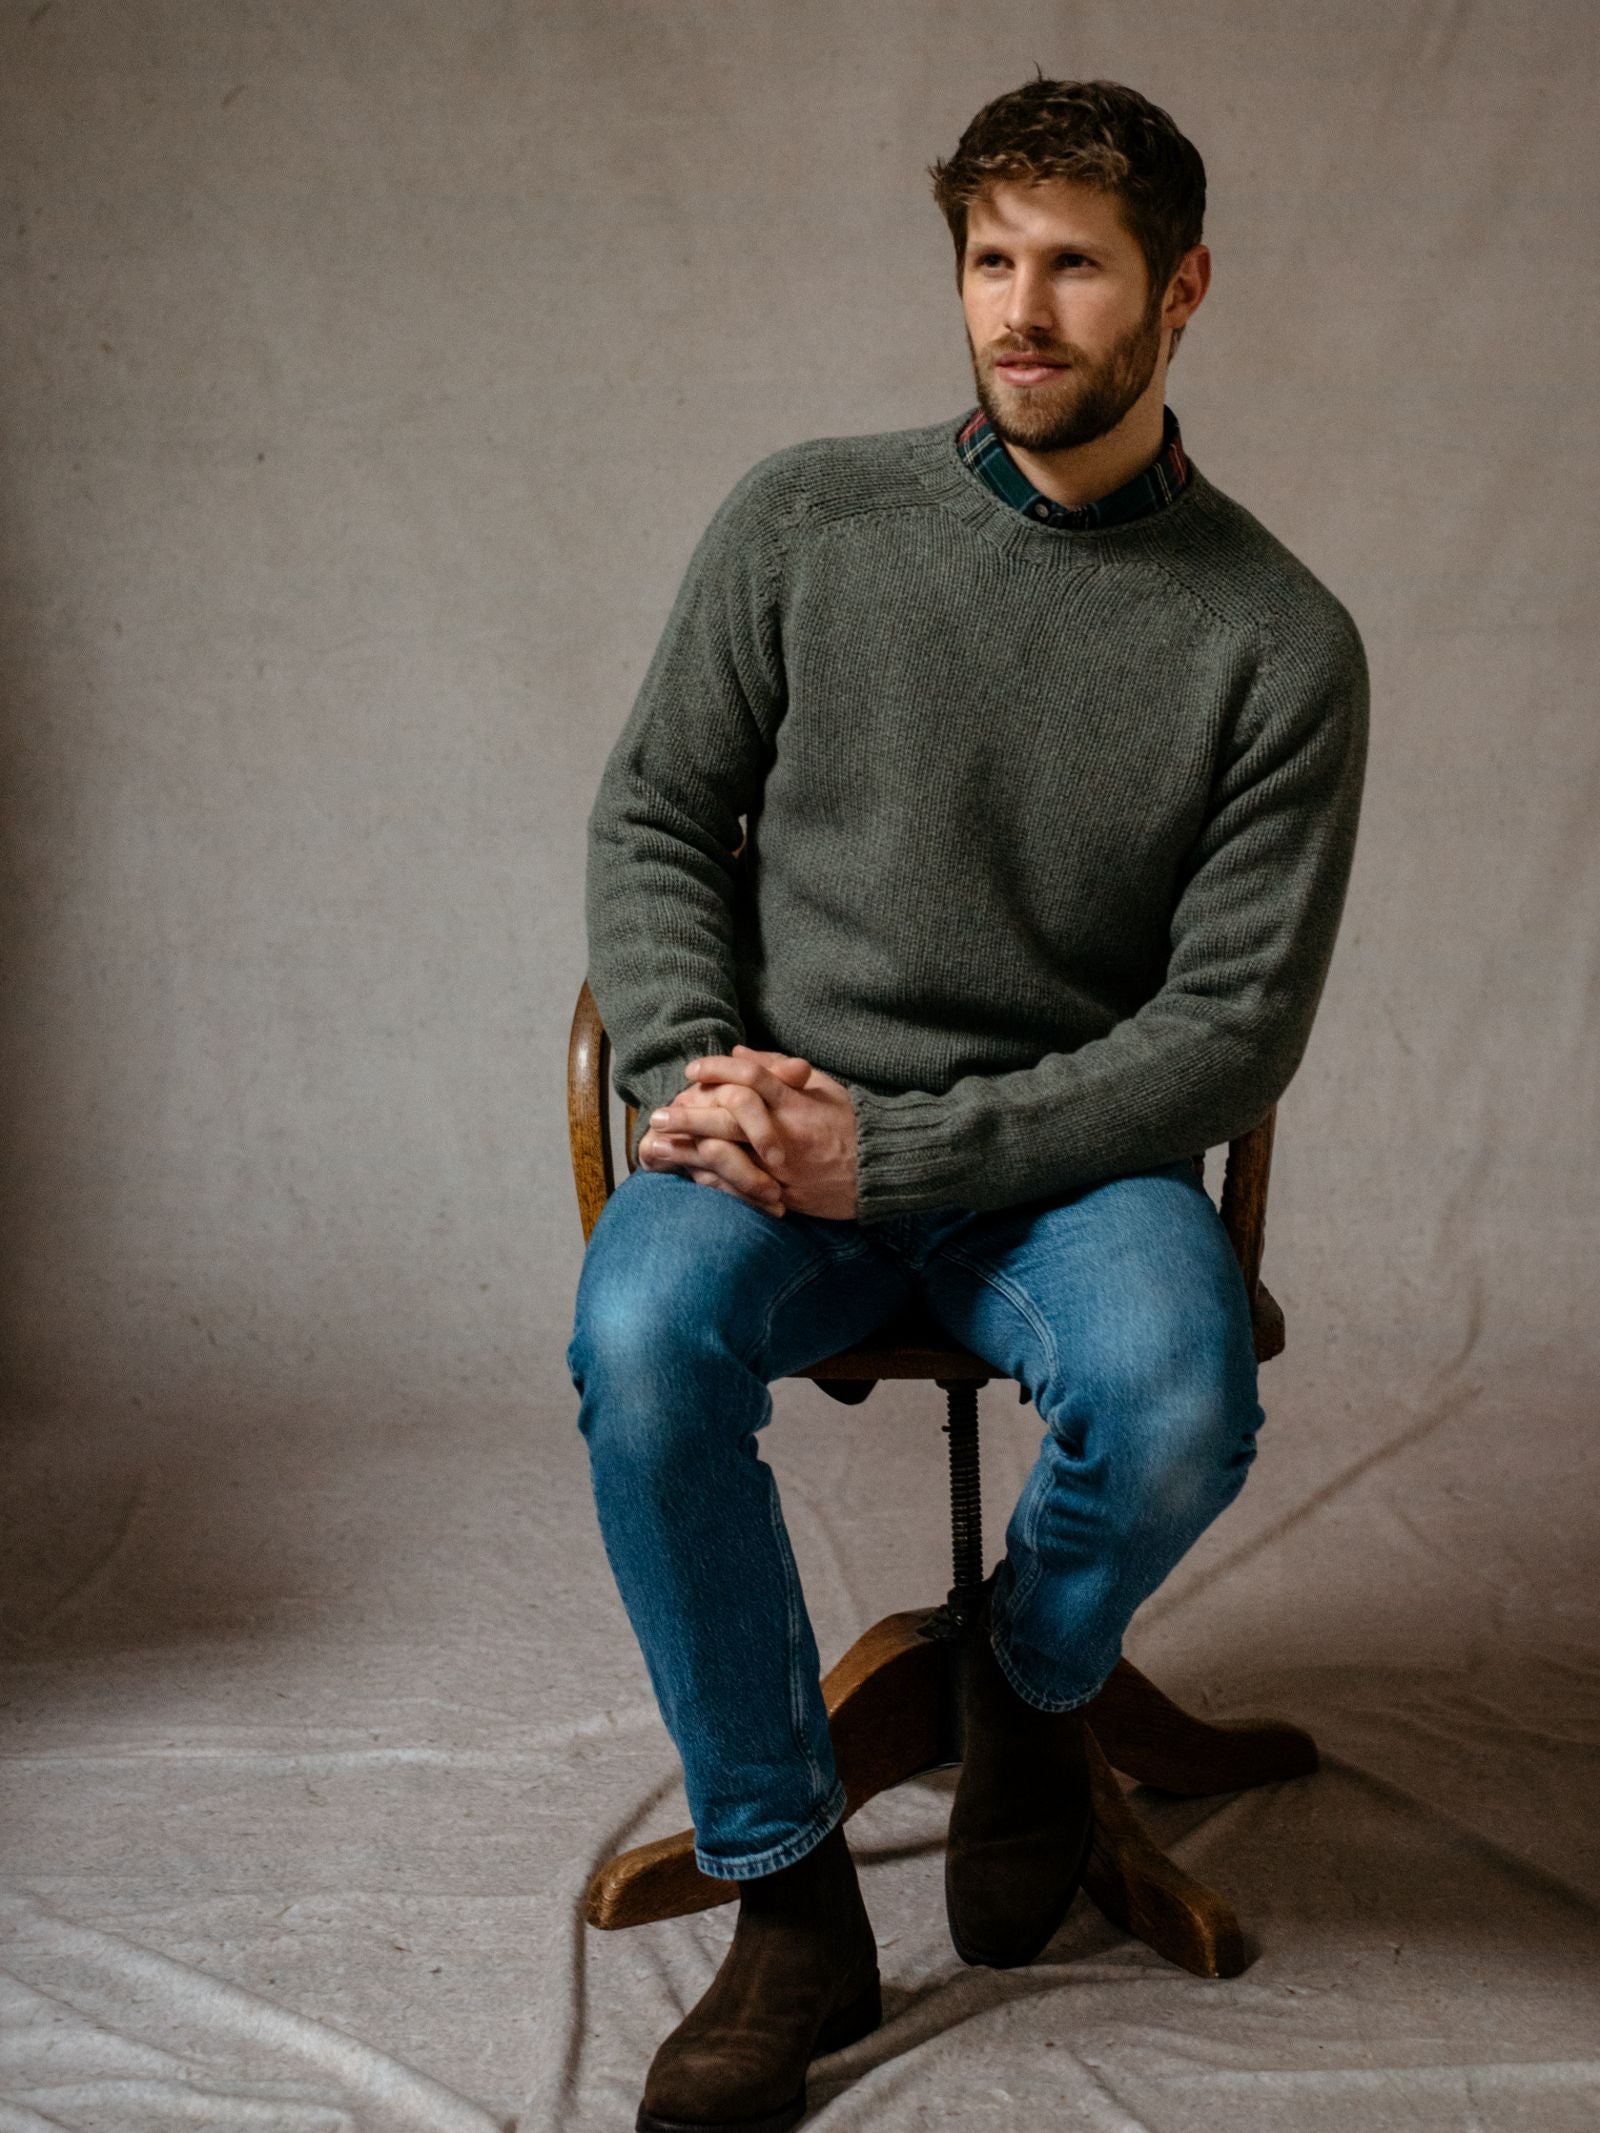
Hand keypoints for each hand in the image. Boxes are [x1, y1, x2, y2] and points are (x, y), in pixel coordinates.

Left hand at [644, 1044, 859, 1221]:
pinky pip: (740, 1190)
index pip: (751, 1078)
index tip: (691, 1069)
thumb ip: (778, 1068)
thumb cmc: (849, 1122)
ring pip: (728, 1158)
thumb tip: (737, 1052)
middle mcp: (786, 1134)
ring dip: (688, 1152)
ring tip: (655, 1148)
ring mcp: (783, 1169)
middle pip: (729, 1119)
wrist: (879, 1170)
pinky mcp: (782, 1196)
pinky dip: (711, 1181)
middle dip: (688, 1116)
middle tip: (656, 1115)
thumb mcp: (821, 1085)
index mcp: (796, 1103)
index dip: (717, 1070)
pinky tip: (686, 1173)